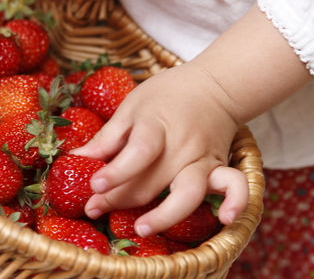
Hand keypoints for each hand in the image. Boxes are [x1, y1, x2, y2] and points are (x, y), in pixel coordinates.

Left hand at [71, 62, 247, 235]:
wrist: (215, 85)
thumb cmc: (166, 95)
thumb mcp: (132, 106)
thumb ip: (107, 137)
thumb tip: (76, 159)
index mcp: (156, 125)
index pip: (139, 152)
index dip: (116, 172)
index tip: (93, 185)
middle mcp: (182, 146)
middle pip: (152, 181)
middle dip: (119, 199)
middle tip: (93, 208)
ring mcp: (204, 159)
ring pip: (188, 194)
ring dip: (164, 216)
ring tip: (141, 228)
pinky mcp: (221, 167)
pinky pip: (237, 186)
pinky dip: (237, 203)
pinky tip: (225, 220)